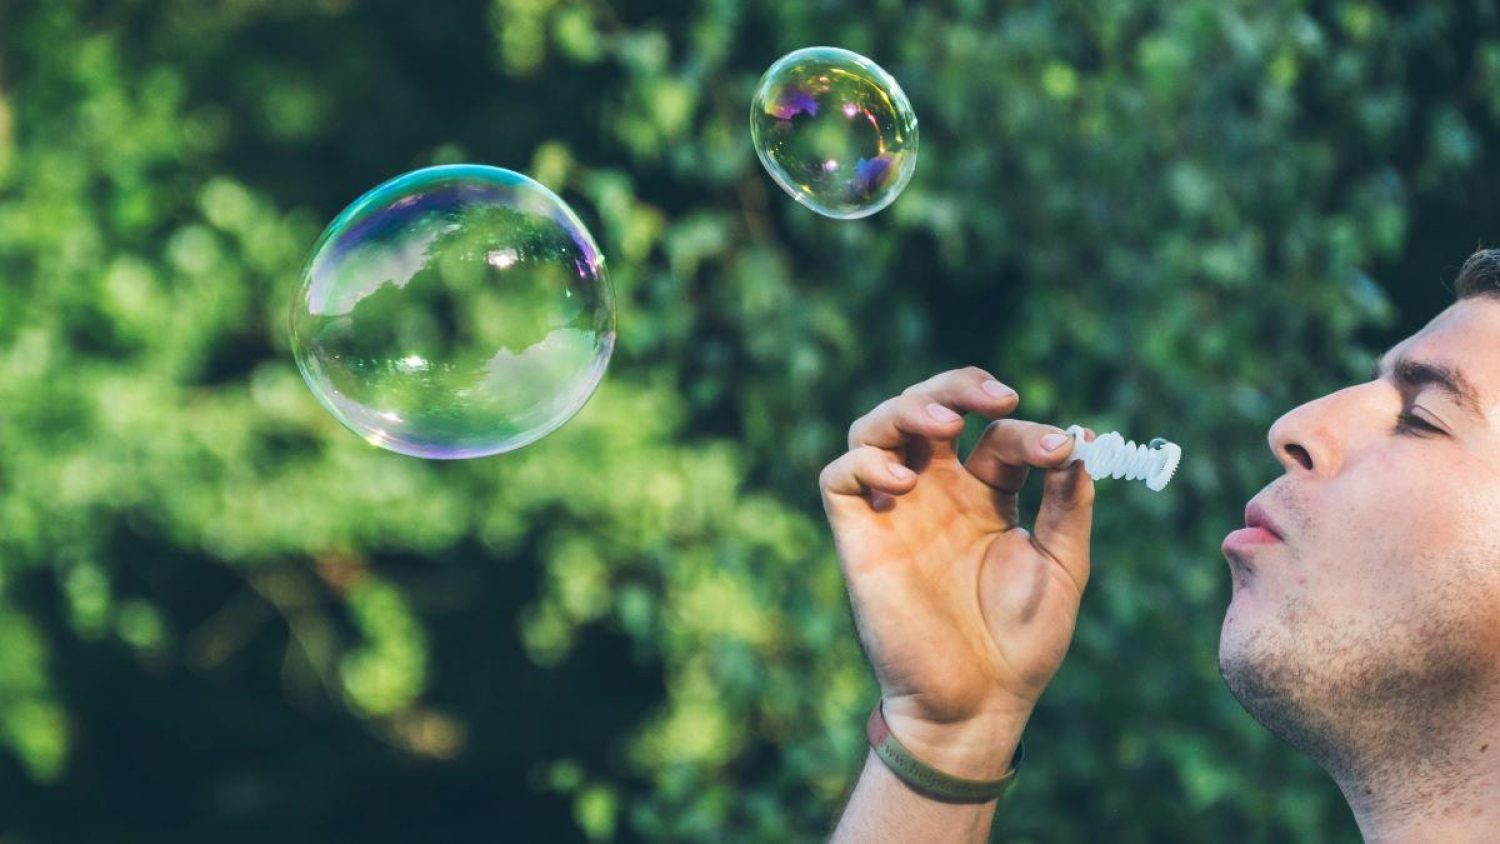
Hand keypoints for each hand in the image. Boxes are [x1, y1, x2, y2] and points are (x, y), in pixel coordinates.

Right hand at [819, 368, 1094, 778]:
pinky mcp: (860, 536)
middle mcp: (935, 493)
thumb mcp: (1063, 566)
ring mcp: (894, 510)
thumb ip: (1069, 505)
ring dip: (909, 407)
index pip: (996, 436)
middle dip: (959, 386)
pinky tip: (904, 477)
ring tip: (945, 420)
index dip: (1028, 431)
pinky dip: (864, 461)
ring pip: (877, 427)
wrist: (977, 704)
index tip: (1063, 450)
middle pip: (930, 408)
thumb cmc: (1022, 644)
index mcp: (984, 496)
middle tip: (998, 396)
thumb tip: (1081, 445)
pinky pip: (839, 477)